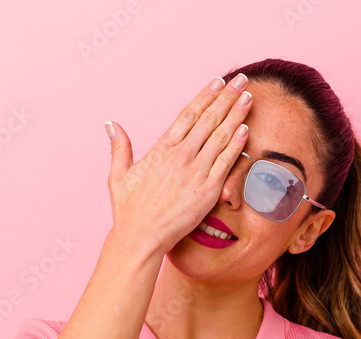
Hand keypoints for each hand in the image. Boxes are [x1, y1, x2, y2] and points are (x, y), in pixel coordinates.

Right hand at [106, 73, 252, 256]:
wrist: (140, 237)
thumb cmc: (129, 210)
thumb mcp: (118, 176)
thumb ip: (119, 148)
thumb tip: (110, 124)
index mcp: (162, 149)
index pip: (188, 114)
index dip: (205, 96)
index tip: (218, 82)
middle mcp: (181, 156)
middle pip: (209, 119)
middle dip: (227, 97)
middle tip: (242, 79)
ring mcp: (196, 172)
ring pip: (220, 136)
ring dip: (236, 114)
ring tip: (249, 97)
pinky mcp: (208, 190)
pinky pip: (226, 162)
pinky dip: (237, 144)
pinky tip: (246, 129)